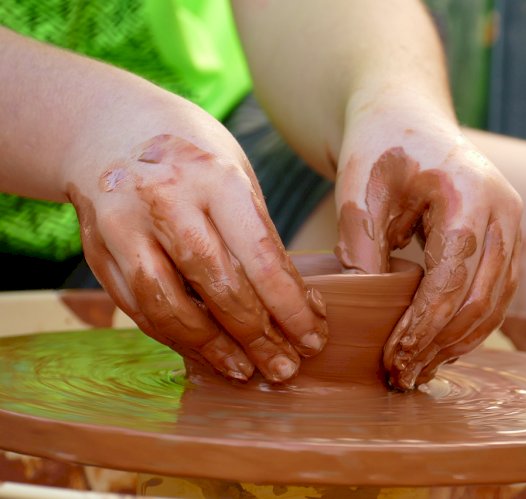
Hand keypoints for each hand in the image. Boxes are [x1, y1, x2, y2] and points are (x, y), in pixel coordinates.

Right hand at [62, 108, 327, 382]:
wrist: (111, 127)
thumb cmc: (194, 156)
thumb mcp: (237, 178)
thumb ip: (259, 237)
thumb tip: (294, 306)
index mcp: (214, 177)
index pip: (261, 258)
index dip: (290, 308)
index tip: (314, 339)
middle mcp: (164, 199)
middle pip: (218, 287)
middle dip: (258, 337)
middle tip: (286, 367)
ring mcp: (122, 225)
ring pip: (170, 307)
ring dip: (213, 349)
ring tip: (247, 370)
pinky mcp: (96, 250)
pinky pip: (139, 308)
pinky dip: (176, 338)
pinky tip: (205, 351)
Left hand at [335, 100, 521, 389]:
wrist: (405, 118)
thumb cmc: (378, 148)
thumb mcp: (358, 191)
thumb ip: (362, 248)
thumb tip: (370, 312)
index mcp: (470, 194)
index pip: (453, 278)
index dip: (424, 326)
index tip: (395, 358)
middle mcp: (504, 211)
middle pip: (482, 298)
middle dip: (441, 344)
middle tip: (404, 376)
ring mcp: (511, 224)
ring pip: (497, 302)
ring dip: (460, 342)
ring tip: (421, 371)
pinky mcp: (506, 238)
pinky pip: (498, 292)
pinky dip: (472, 324)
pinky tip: (441, 345)